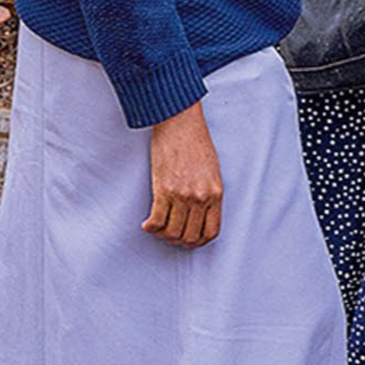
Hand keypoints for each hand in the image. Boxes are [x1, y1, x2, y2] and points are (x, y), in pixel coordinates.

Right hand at [142, 102, 222, 249]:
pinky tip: (148, 223)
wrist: (180, 124)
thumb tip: (200, 214)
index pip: (211, 231)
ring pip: (172, 232)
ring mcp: (182, 195)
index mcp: (215, 193)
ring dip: (163, 235)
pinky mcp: (163, 190)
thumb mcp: (212, 170)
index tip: (190, 240)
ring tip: (159, 227)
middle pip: (189, 236)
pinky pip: (156, 221)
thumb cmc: (196, 143)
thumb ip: (208, 193)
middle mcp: (200, 197)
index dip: (198, 241)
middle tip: (171, 235)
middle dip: (179, 240)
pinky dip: (150, 227)